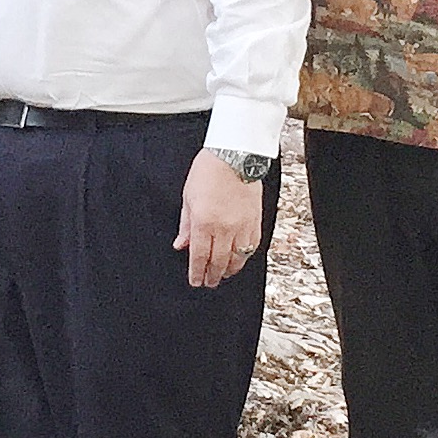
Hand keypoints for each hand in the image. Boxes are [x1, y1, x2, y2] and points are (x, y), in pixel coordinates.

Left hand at [175, 150, 262, 287]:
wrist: (235, 155)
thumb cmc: (209, 171)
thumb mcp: (188, 198)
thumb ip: (186, 225)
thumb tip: (181, 245)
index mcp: (204, 222)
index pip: (199, 257)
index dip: (197, 273)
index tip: (195, 281)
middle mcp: (224, 228)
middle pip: (219, 262)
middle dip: (213, 275)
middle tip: (209, 282)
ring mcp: (242, 226)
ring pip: (238, 257)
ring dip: (230, 269)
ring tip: (224, 274)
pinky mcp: (256, 221)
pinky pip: (252, 246)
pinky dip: (245, 255)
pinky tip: (239, 258)